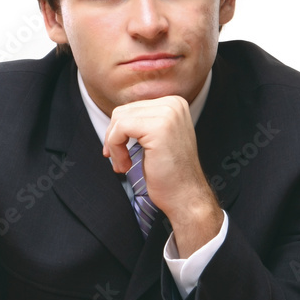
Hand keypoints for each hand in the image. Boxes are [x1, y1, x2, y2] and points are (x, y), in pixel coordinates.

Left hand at [103, 96, 223, 255]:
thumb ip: (143, 123)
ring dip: (114, 146)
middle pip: (123, 112)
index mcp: (175, 103)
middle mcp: (173, 103)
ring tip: (123, 165)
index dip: (118, 131)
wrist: (186, 196)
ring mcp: (168, 113)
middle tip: (119, 161)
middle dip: (113, 138)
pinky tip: (125, 165)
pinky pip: (120, 129)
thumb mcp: (157, 139)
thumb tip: (116, 118)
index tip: (118, 152)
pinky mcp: (158, 127)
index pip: (132, 108)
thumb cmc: (170, 174)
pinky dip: (116, 149)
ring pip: (119, 120)